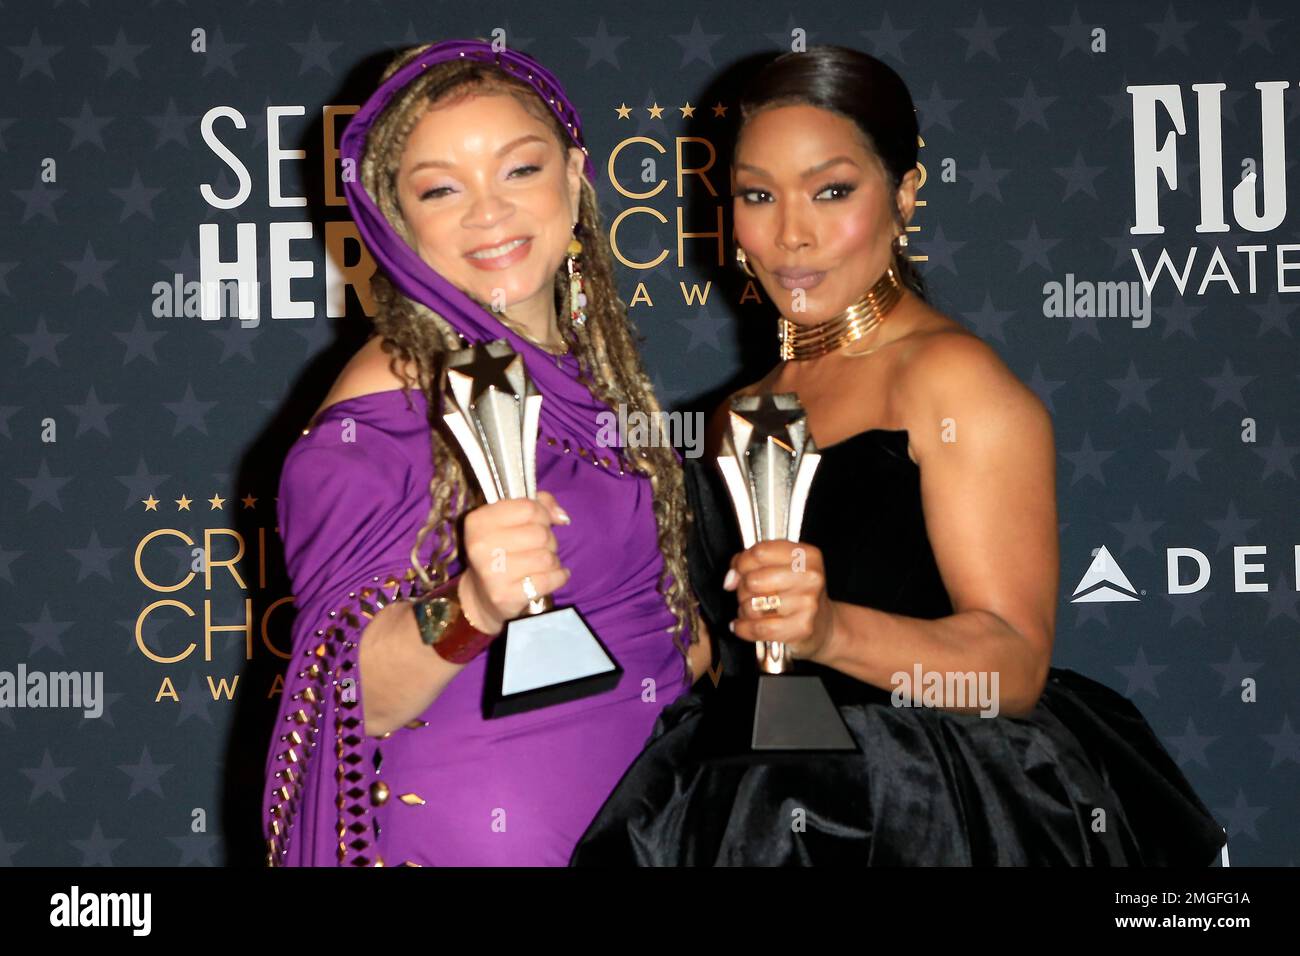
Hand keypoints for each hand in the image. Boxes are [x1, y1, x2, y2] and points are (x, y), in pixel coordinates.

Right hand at [458, 491, 570, 635]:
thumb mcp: (510, 519)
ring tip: (543, 563)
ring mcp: (491, 573)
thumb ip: (538, 504)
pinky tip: (554, 575)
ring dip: (552, 560)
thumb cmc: (501, 549)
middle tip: (540, 547)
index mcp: (479, 521)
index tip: (541, 522)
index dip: (543, 514)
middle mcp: (480, 546)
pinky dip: (559, 576)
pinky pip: (548, 580)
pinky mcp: (505, 595)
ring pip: (546, 557)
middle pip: (540, 533)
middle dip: (549, 539)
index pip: (528, 508)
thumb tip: (561, 516)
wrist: (482, 594)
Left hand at [723, 540, 835, 662]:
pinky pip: (758, 628)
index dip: (741, 563)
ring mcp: (808, 603)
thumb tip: (730, 579)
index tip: (738, 572)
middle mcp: (810, 577)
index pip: (760, 552)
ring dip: (745, 610)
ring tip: (753, 610)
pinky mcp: (802, 627)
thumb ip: (750, 563)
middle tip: (749, 594)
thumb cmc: (796, 593)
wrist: (823, 626)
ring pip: (753, 606)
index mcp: (806, 555)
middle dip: (743, 589)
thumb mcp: (780, 568)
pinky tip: (743, 625)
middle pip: (753, 580)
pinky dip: (744, 628)